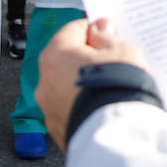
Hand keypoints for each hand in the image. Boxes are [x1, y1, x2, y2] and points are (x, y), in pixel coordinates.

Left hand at [38, 18, 151, 152]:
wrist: (120, 137)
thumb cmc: (118, 89)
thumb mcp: (121, 51)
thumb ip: (107, 37)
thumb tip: (100, 29)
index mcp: (56, 55)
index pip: (74, 29)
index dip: (95, 29)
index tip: (109, 34)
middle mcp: (45, 82)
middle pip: (67, 60)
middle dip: (88, 59)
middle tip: (112, 62)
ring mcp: (49, 109)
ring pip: (67, 87)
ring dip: (84, 84)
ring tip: (111, 88)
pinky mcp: (58, 131)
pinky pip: (72, 110)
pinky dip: (84, 106)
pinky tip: (104, 107)